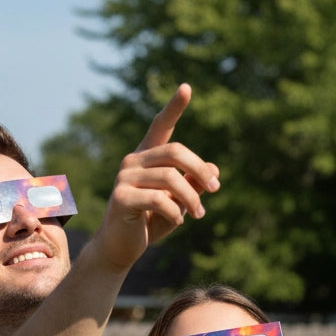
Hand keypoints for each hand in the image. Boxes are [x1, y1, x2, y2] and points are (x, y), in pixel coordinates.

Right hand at [95, 84, 219, 269]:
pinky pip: (159, 199)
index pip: (160, 126)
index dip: (174, 106)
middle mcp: (132, 161)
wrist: (121, 248)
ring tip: (200, 213)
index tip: (187, 87)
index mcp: (146, 157)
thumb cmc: (151, 222)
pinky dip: (176, 212)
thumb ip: (194, 185)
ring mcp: (124, 178)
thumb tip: (214, 169)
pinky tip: (179, 220)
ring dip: (192, 198)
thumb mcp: (180, 203)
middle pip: (175, 151)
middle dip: (200, 170)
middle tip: (215, 190)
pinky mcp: (121, 197)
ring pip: (171, 178)